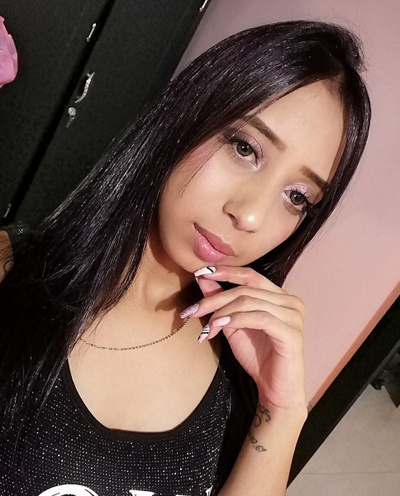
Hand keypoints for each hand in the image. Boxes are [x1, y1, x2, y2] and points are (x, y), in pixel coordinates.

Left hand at [183, 266, 306, 410]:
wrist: (275, 389)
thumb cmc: (257, 356)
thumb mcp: (233, 324)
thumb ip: (222, 301)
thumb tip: (202, 277)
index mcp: (280, 295)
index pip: (250, 276)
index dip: (225, 272)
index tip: (200, 272)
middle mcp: (290, 301)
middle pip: (245, 290)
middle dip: (215, 299)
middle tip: (192, 310)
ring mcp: (293, 316)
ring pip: (250, 302)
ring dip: (222, 312)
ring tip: (206, 326)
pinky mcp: (292, 333)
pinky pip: (260, 318)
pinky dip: (236, 319)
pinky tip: (220, 327)